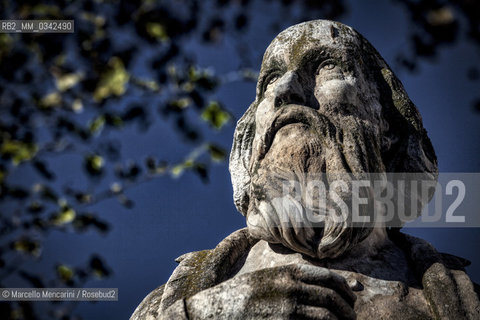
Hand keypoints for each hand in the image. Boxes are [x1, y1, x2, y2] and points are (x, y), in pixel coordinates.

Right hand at [182, 264, 355, 318]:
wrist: (216, 309)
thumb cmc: (243, 293)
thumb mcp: (269, 277)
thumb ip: (293, 279)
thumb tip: (323, 285)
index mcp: (288, 272)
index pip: (328, 277)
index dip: (344, 288)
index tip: (351, 297)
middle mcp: (290, 288)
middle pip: (331, 298)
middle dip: (347, 310)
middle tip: (351, 317)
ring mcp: (287, 309)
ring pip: (326, 317)